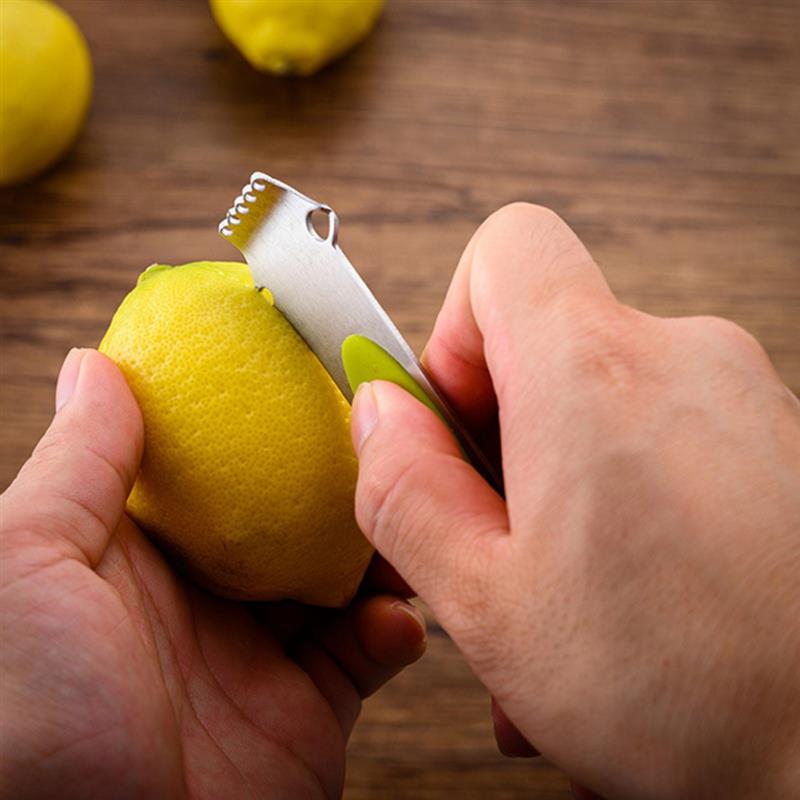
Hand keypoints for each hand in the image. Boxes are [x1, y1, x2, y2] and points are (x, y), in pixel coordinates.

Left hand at [1, 349, 425, 799]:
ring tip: (411, 524)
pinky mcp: (303, 714)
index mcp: (139, 554)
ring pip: (341, 575)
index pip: (215, 465)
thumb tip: (97, 365)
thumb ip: (79, 467)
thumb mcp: (29, 569)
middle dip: (342, 481)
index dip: (263, 420)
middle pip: (290, 515)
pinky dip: (393, 630)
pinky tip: (393, 620)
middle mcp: (201, 597)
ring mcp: (256, 655)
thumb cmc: (26, 725)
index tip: (317, 377)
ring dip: (383, 548)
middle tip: (389, 444)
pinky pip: (366, 654)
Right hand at [351, 204, 799, 798]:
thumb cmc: (691, 694)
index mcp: (593, 372)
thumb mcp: (489, 604)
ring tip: (569, 603)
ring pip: (608, 407)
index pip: (508, 249)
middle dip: (503, 439)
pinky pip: (670, 442)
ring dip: (566, 491)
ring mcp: (744, 398)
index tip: (453, 422)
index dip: (456, 328)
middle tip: (501, 545)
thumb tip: (383, 417)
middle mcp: (682, 358)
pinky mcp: (780, 444)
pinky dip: (633, 504)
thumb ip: (406, 491)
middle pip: (550, 341)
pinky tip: (634, 602)